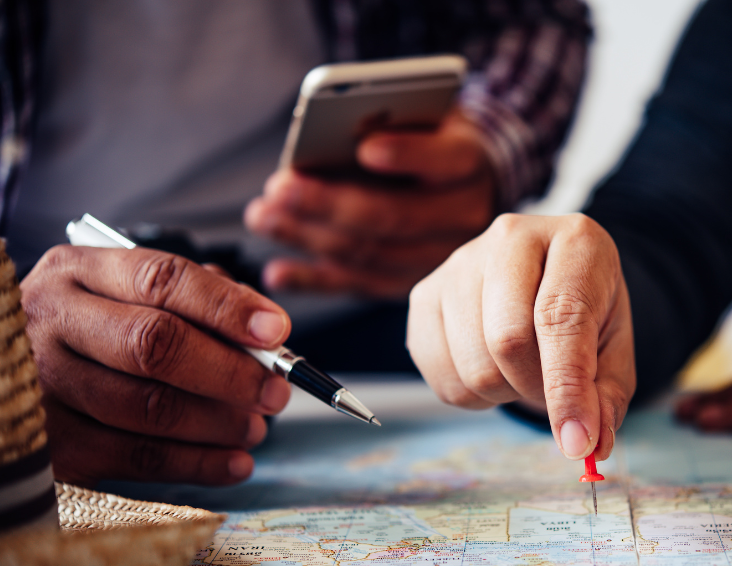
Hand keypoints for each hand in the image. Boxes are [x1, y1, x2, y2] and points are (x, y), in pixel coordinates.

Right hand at [21, 246, 293, 485]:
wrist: (16, 373)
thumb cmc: (100, 328)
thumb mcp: (133, 294)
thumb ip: (199, 300)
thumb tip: (267, 331)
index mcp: (80, 270)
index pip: (161, 279)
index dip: (226, 307)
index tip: (276, 331)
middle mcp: (53, 321)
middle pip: (154, 344)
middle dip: (229, 372)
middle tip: (276, 392)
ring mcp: (44, 384)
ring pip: (147, 407)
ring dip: (218, 423)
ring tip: (256, 429)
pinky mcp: (51, 445)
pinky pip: (135, 458)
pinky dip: (197, 464)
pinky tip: (234, 463)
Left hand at [245, 108, 495, 297]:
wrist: (461, 183)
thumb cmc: (428, 136)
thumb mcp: (424, 112)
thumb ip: (395, 118)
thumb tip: (344, 133)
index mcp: (469, 165)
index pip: (446, 160)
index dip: (407, 155)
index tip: (365, 148)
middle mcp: (462, 218)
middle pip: (395, 216)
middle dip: (331, 203)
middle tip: (279, 188)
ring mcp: (438, 258)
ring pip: (371, 254)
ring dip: (309, 237)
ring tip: (262, 217)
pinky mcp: (409, 285)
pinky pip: (358, 286)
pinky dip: (314, 280)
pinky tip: (276, 273)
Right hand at [407, 214, 635, 461]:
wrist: (548, 279)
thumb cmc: (587, 312)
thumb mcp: (614, 349)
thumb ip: (607, 396)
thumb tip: (586, 444)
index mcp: (576, 240)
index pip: (560, 317)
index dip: (566, 386)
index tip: (575, 439)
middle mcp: (511, 236)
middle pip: (507, 341)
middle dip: (534, 389)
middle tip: (551, 391)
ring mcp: (460, 263)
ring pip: (473, 365)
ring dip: (505, 392)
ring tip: (523, 369)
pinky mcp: (425, 295)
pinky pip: (441, 376)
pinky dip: (473, 394)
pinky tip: (492, 366)